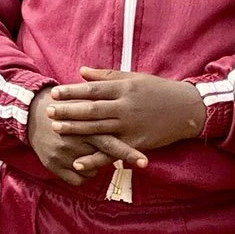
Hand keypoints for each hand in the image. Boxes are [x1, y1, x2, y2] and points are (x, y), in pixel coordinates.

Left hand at [39, 71, 206, 176]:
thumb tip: (81, 71)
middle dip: (68, 110)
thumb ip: (106, 76)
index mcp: (124, 88)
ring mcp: (130, 126)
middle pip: (91, 109)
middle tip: (48, 111)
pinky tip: (78, 162)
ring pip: (98, 129)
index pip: (92, 90)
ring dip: (76, 130)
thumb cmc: (158, 90)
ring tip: (56, 129)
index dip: (72, 92)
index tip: (55, 92)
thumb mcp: (134, 78)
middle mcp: (125, 106)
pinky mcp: (136, 142)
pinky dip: (94, 158)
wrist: (186, 109)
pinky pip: (111, 152)